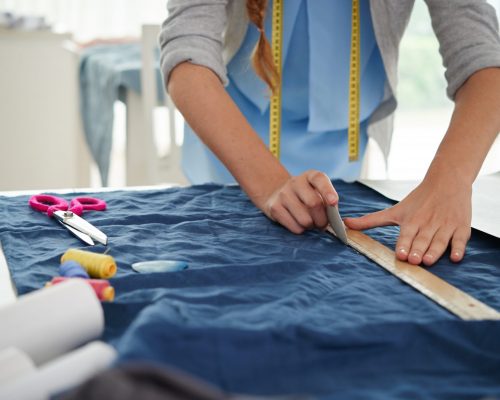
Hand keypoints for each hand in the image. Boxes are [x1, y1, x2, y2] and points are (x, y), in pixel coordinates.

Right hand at [262, 170, 338, 233]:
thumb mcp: (317, 192)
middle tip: (323, 224)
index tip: (333, 202)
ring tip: (310, 223)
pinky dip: (301, 230)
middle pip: (314, 204)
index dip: (327, 191)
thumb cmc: (306, 196)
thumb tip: (335, 221)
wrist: (277, 193)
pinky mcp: (274, 207)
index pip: (319, 179)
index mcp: (310, 176)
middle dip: (323, 219)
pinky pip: (294, 227)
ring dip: (311, 226)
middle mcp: (295, 182)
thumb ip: (328, 202)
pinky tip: (299, 224)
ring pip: (305, 219)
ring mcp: (283, 194)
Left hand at [344, 178, 471, 265]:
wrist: (447, 180)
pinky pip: (461, 239)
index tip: (401, 254)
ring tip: (428, 261)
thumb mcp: (394, 210)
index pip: (406, 235)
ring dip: (435, 251)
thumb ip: (370, 221)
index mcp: (411, 220)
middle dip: (418, 250)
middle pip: (422, 239)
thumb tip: (345, 224)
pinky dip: (459, 248)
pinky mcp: (461, 227)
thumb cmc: (418, 200)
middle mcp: (427, 223)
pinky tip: (456, 257)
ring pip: (440, 241)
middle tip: (414, 260)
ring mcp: (445, 225)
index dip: (404, 245)